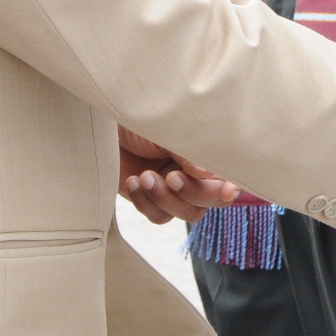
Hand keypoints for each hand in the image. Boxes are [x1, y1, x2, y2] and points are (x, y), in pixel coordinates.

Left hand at [118, 127, 241, 224]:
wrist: (101, 127)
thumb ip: (188, 152)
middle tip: (172, 177)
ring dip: (166, 199)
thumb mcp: (164, 129)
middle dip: (193, 192)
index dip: (233, 184)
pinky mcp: (152, 200)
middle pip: (212, 199)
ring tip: (144, 177)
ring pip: (188, 212)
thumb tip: (208, 172)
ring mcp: (175, 187)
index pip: (230, 172)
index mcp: (205, 150)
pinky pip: (160, 216)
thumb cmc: (136, 118)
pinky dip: (146, 203)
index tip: (226, 191)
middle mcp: (195, 171)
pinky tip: (132, 181)